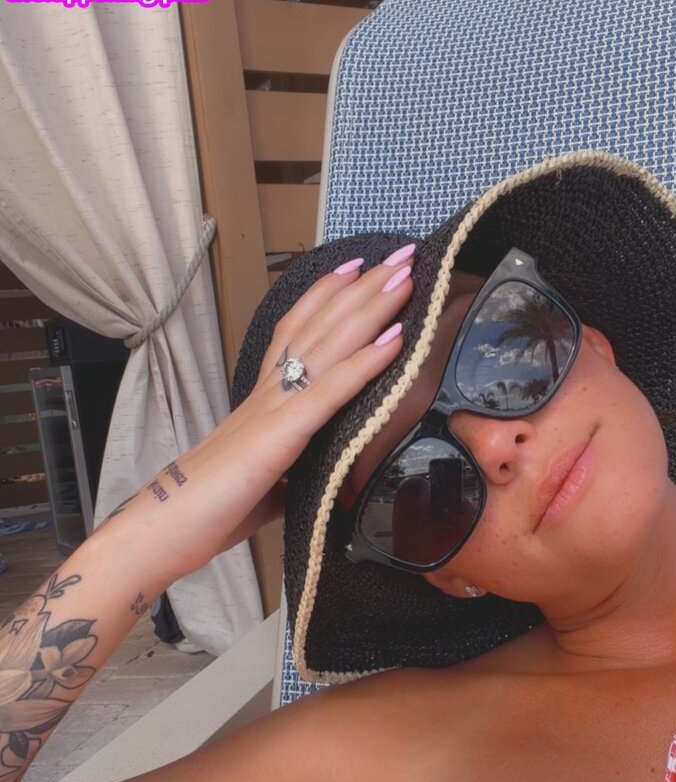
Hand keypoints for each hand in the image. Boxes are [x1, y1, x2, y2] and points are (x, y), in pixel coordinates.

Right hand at [100, 253, 412, 587]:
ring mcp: (274, 407)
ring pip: (329, 342)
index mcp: (263, 402)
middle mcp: (268, 392)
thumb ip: (293, 473)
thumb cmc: (207, 511)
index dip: (327, 299)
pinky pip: (331, 389)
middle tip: (399, 253)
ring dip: (371, 305)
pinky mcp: (281, 434)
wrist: (165, 528)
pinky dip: (366, 360)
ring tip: (404, 273)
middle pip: (319, 325)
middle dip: (363, 287)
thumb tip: (321, 482)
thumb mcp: (263, 486)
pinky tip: (396, 337)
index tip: (356, 269)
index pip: (297, 334)